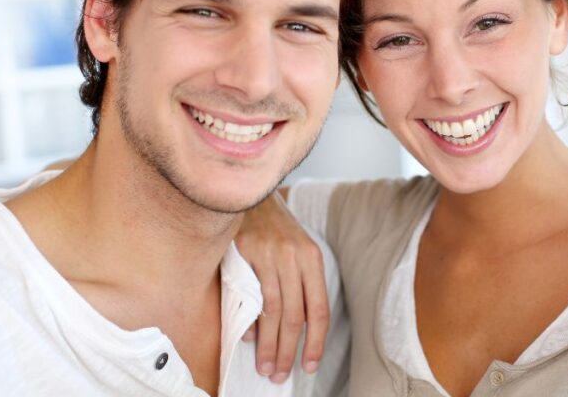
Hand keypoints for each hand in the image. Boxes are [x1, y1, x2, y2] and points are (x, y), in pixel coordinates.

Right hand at [235, 191, 327, 382]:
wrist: (252, 192)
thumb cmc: (275, 229)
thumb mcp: (295, 252)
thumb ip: (297, 286)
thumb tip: (292, 330)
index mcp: (313, 258)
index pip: (319, 309)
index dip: (315, 342)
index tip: (308, 365)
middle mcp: (296, 257)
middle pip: (297, 316)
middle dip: (289, 351)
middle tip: (280, 375)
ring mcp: (272, 254)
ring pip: (274, 311)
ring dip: (270, 344)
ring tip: (266, 367)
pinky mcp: (248, 251)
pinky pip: (251, 294)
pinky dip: (251, 321)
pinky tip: (250, 340)